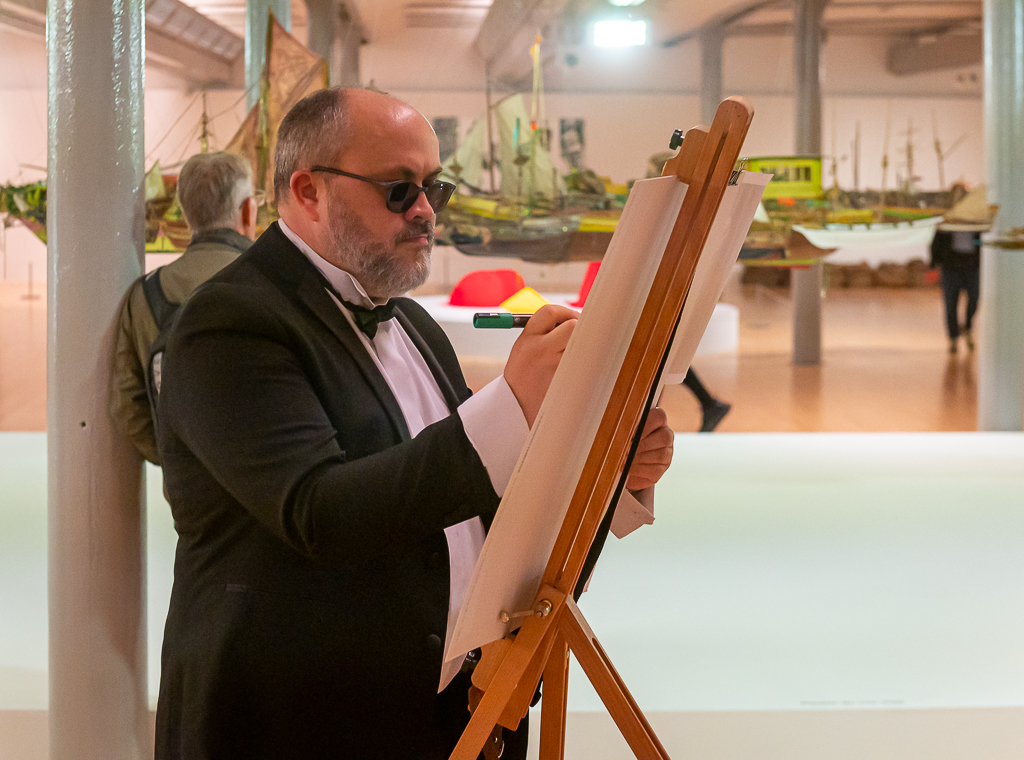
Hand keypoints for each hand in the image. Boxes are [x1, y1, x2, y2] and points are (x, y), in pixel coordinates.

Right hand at [503, 305, 579, 426]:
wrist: (516, 408)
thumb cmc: (524, 376)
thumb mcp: (523, 349)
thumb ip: (543, 332)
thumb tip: (575, 318)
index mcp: (527, 339)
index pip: (550, 312)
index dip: (565, 312)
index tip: (571, 318)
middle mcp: (540, 350)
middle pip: (573, 326)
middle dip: (579, 327)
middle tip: (582, 332)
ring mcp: (555, 366)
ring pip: (582, 344)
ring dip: (584, 346)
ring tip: (577, 354)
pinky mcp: (567, 380)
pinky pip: (584, 363)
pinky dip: (585, 363)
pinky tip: (576, 370)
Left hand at [625, 407, 673, 490]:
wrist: (621, 465)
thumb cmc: (621, 443)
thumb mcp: (621, 432)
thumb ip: (624, 428)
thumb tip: (622, 433)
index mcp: (657, 422)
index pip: (659, 416)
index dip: (648, 423)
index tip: (634, 432)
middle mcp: (666, 436)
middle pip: (663, 437)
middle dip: (642, 444)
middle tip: (627, 449)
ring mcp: (667, 453)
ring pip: (660, 455)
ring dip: (639, 457)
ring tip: (624, 459)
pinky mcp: (661, 469)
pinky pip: (654, 469)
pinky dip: (638, 469)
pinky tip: (628, 468)